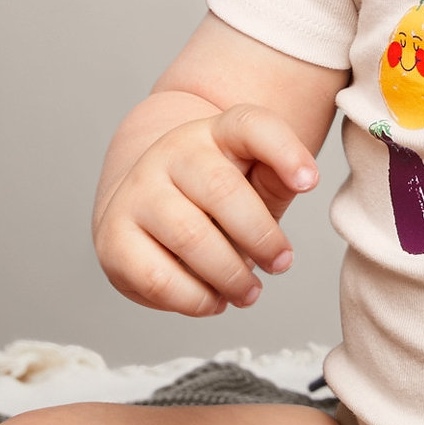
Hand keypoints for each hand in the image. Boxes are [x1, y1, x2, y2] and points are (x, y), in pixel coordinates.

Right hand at [93, 104, 318, 317]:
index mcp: (213, 132)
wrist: (145, 207)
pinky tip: (213, 299)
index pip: (249, 125)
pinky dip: (196, 299)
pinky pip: (159, 279)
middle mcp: (169, 153)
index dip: (285, 151)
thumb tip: (302, 178)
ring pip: (191, 237)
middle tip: (280, 264)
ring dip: (231, 275)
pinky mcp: (114, 240)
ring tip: (249, 292)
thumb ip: (276, 177)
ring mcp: (136, 194)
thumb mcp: (253, 181)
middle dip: (262, 238)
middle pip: (223, 191)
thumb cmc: (214, 200)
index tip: (310, 182)